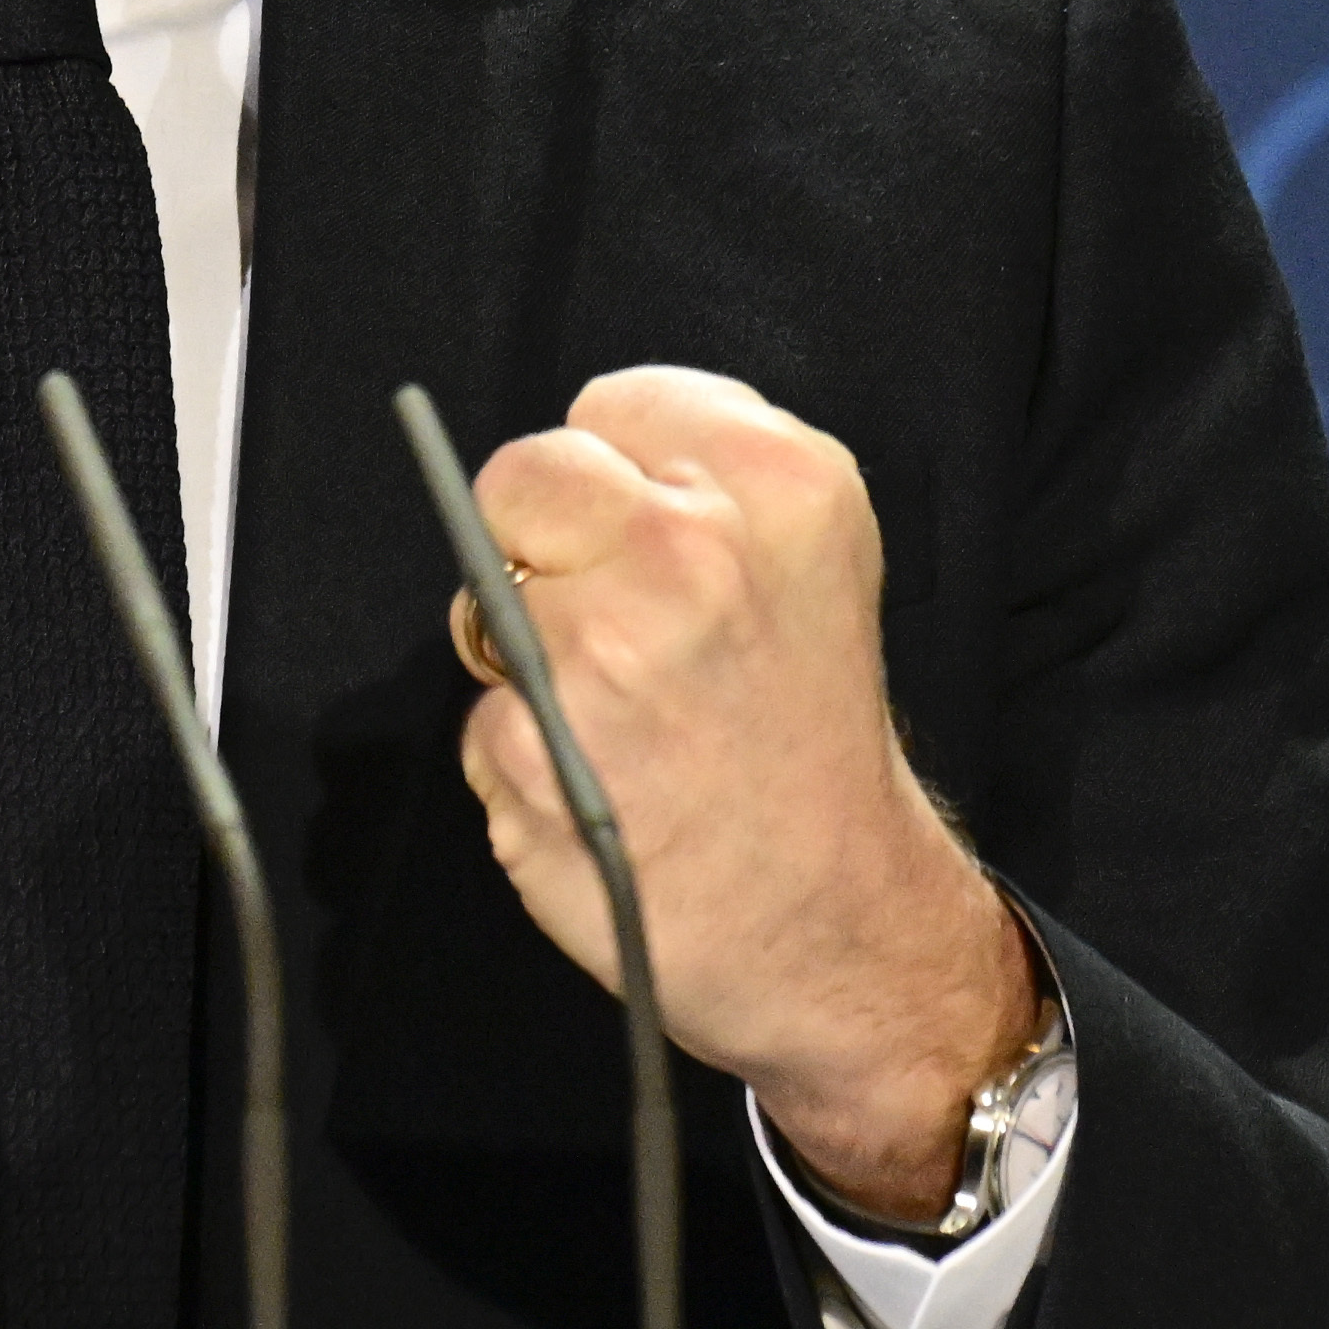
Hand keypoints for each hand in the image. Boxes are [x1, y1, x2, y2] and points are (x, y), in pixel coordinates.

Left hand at [459, 366, 1036, 1223]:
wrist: (844, 918)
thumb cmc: (808, 729)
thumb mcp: (813, 552)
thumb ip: (697, 477)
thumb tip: (569, 463)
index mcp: (773, 484)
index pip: (607, 409)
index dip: (615, 483)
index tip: (652, 545)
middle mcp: (686, 553)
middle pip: (521, 481)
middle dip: (539, 542)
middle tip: (611, 625)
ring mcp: (603, 656)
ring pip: (486, 606)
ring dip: (531, 662)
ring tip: (628, 721)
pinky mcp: (534, 756)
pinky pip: (484, 721)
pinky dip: (523, 758)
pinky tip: (606, 786)